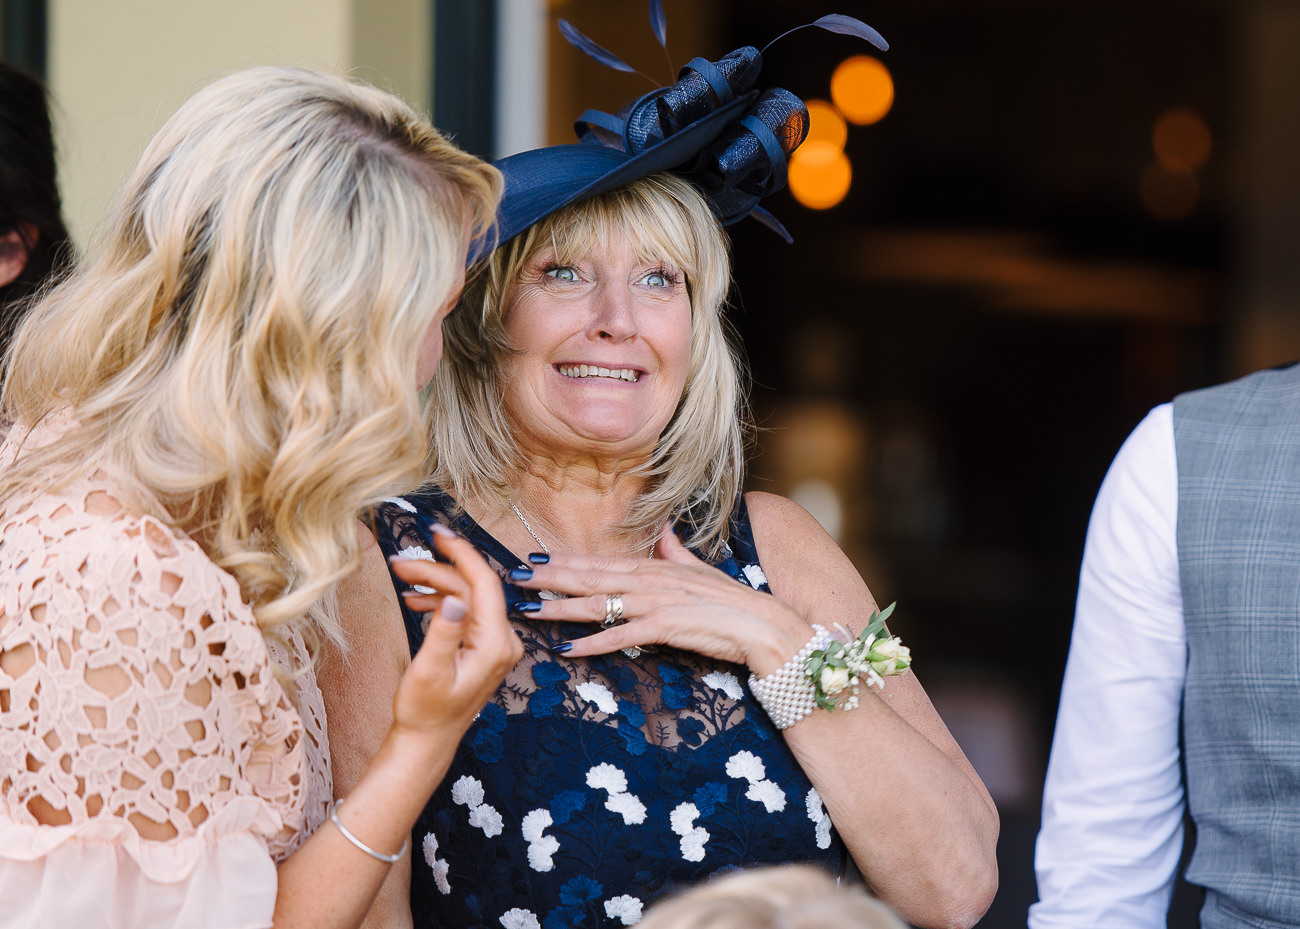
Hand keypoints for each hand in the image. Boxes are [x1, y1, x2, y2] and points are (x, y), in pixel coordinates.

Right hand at [387, 529, 521, 738]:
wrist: (428, 739)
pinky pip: (466, 611)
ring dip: (435, 584)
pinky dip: (441, 600)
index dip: (461, 553)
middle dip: (436, 571)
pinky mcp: (485, 646)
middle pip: (472, 587)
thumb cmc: (425, 711)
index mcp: (495, 643)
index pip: (484, 583)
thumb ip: (444, 633)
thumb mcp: (429, 671)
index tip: (436, 533)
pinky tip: (416, 600)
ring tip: (401, 576)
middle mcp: (504, 640)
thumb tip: (453, 599)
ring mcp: (496, 643)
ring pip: (467, 596)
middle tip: (399, 562)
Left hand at [511, 526, 809, 674]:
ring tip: (530, 610)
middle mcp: (651, 580)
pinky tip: (568, 649)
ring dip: (561, 607)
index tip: (533, 557)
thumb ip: (676, 552)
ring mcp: (657, 603)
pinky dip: (593, 644)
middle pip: (591, 577)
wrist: (765, 626)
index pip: (601, 561)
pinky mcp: (667, 628)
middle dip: (550, 576)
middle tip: (514, 575)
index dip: (565, 560)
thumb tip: (663, 531)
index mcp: (655, 567)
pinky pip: (622, 637)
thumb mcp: (701, 571)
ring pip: (599, 604)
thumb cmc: (732, 602)